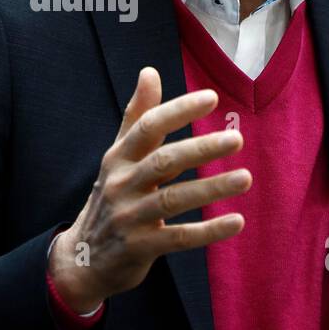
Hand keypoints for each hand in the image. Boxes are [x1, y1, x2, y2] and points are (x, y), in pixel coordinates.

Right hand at [50, 66, 250, 312]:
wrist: (83, 258)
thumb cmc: (111, 198)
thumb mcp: (118, 157)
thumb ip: (137, 116)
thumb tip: (149, 71)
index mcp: (118, 157)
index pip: (147, 126)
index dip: (178, 111)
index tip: (212, 98)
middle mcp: (120, 184)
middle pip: (163, 161)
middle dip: (200, 148)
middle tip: (237, 138)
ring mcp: (128, 217)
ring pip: (173, 199)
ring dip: (210, 188)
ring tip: (245, 178)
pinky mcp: (139, 248)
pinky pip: (178, 237)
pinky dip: (207, 231)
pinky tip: (236, 221)